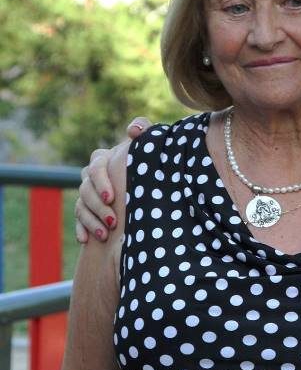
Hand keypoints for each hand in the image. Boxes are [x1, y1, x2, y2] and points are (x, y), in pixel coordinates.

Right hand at [74, 117, 151, 242]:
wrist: (153, 185)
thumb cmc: (151, 160)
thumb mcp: (150, 144)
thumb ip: (144, 129)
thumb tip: (132, 130)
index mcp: (104, 158)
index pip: (96, 167)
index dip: (101, 181)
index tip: (112, 197)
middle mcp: (92, 175)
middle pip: (85, 189)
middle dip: (97, 206)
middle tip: (112, 221)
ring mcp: (87, 192)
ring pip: (81, 205)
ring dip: (91, 220)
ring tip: (105, 234)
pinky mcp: (87, 208)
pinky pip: (78, 218)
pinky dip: (82, 228)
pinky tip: (85, 239)